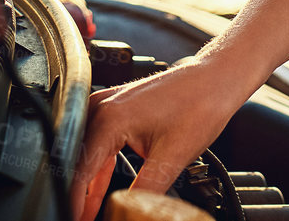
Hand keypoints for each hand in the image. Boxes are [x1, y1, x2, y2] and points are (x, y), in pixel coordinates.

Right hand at [67, 55, 246, 220]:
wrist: (215, 80)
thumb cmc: (199, 105)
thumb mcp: (171, 159)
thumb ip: (146, 193)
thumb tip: (132, 212)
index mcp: (110, 119)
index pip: (80, 170)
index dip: (74, 201)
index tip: (74, 218)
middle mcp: (103, 108)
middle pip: (79, 161)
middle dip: (77, 195)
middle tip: (81, 218)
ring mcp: (109, 105)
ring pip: (88, 153)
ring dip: (88, 184)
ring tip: (87, 212)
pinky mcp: (118, 108)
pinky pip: (99, 143)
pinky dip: (99, 169)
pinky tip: (99, 188)